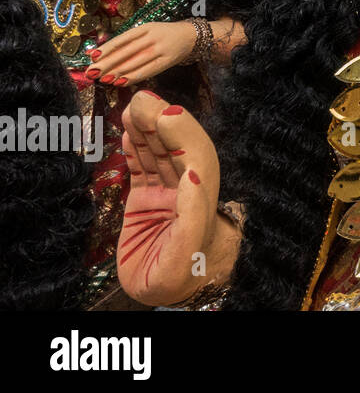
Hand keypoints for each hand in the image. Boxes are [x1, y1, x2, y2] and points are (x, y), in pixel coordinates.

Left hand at [88, 20, 198, 84]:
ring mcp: (161, 49)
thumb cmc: (162, 35)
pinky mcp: (168, 61)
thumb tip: (96, 55)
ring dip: (118, 72)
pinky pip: (148, 70)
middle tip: (92, 72)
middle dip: (108, 63)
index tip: (93, 58)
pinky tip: (121, 82)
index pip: (123, 39)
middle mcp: (153, 37)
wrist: (191, 36)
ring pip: (136, 61)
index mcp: (145, 28)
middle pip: (127, 51)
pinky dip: (133, 77)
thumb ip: (125, 42)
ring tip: (103, 79)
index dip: (107, 49)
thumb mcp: (145, 32)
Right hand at [116, 91, 235, 305]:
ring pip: (157, 153)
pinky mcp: (145, 200)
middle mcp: (185, 191)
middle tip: (143, 99)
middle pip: (175, 148)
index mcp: (200, 201)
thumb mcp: (187, 255)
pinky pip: (141, 167)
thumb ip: (192, 217)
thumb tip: (193, 175)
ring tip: (134, 106)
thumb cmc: (182, 277)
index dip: (183, 134)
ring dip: (147, 129)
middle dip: (161, 123)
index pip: (196, 158)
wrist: (172, 293)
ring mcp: (165, 193)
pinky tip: (127, 129)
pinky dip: (134, 148)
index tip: (168, 113)